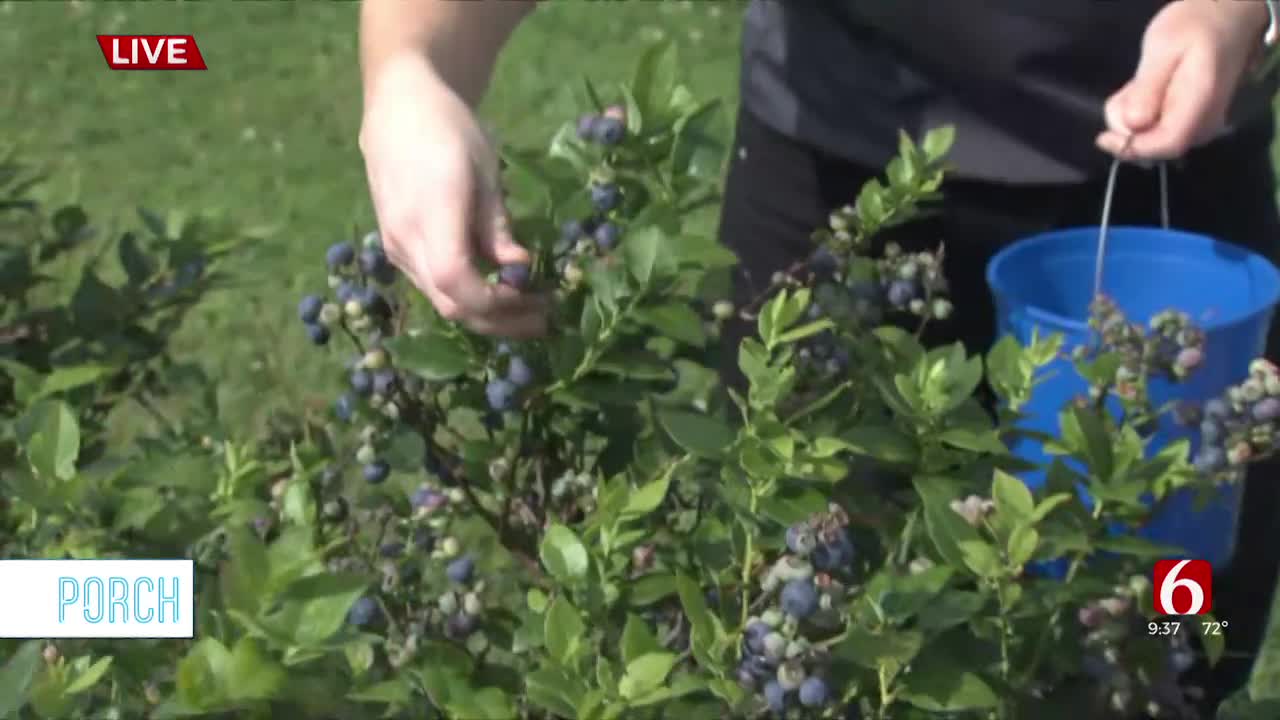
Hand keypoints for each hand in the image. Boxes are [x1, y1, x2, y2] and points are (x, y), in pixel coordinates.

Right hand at [359, 52, 546, 337]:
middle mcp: (405, 239)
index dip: (496, 302)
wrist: (398, 109)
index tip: (535, 298)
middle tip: (544, 319)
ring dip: (486, 314)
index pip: (455, 279)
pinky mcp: (396, 250)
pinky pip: (433, 287)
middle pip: (449, 304)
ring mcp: (396, 248)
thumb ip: (497, 226)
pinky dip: (467, 297)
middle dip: (500, 321)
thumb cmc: (449, 130)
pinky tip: (497, 290)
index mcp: (430, 212)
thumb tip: (520, 266)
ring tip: (529, 309)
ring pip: (441, 302)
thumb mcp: (485, 171)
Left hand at [1097, 0, 1268, 160]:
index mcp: (1199, 104)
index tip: (1102, 137)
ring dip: (1132, 118)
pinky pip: (1157, 130)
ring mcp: (1199, 125)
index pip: (1167, 144)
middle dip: (1127, 129)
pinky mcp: (1190, 122)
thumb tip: (1133, 125)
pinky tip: (1145, 88)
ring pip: (1152, 139)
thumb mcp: (1162, 49)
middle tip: (1126, 90)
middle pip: (1155, 147)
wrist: (1224, 18)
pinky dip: (1140, 114)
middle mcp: (1204, 123)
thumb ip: (1148, 88)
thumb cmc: (1193, 28)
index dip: (1132, 147)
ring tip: (1139, 82)